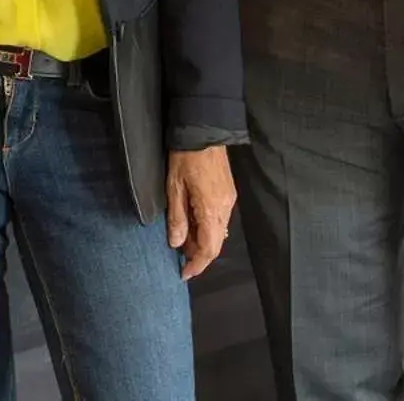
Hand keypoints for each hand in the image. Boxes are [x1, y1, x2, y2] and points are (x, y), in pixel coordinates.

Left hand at [166, 145, 236, 280]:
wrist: (204, 131)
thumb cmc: (185, 157)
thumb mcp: (174, 187)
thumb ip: (177, 218)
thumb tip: (177, 243)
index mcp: (211, 210)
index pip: (209, 249)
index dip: (197, 264)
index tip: (184, 273)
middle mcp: (225, 208)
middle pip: (216, 243)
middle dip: (199, 254)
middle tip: (180, 258)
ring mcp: (229, 200)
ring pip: (218, 232)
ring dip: (202, 240)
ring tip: (183, 239)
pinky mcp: (229, 192)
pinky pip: (220, 219)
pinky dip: (207, 227)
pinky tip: (193, 223)